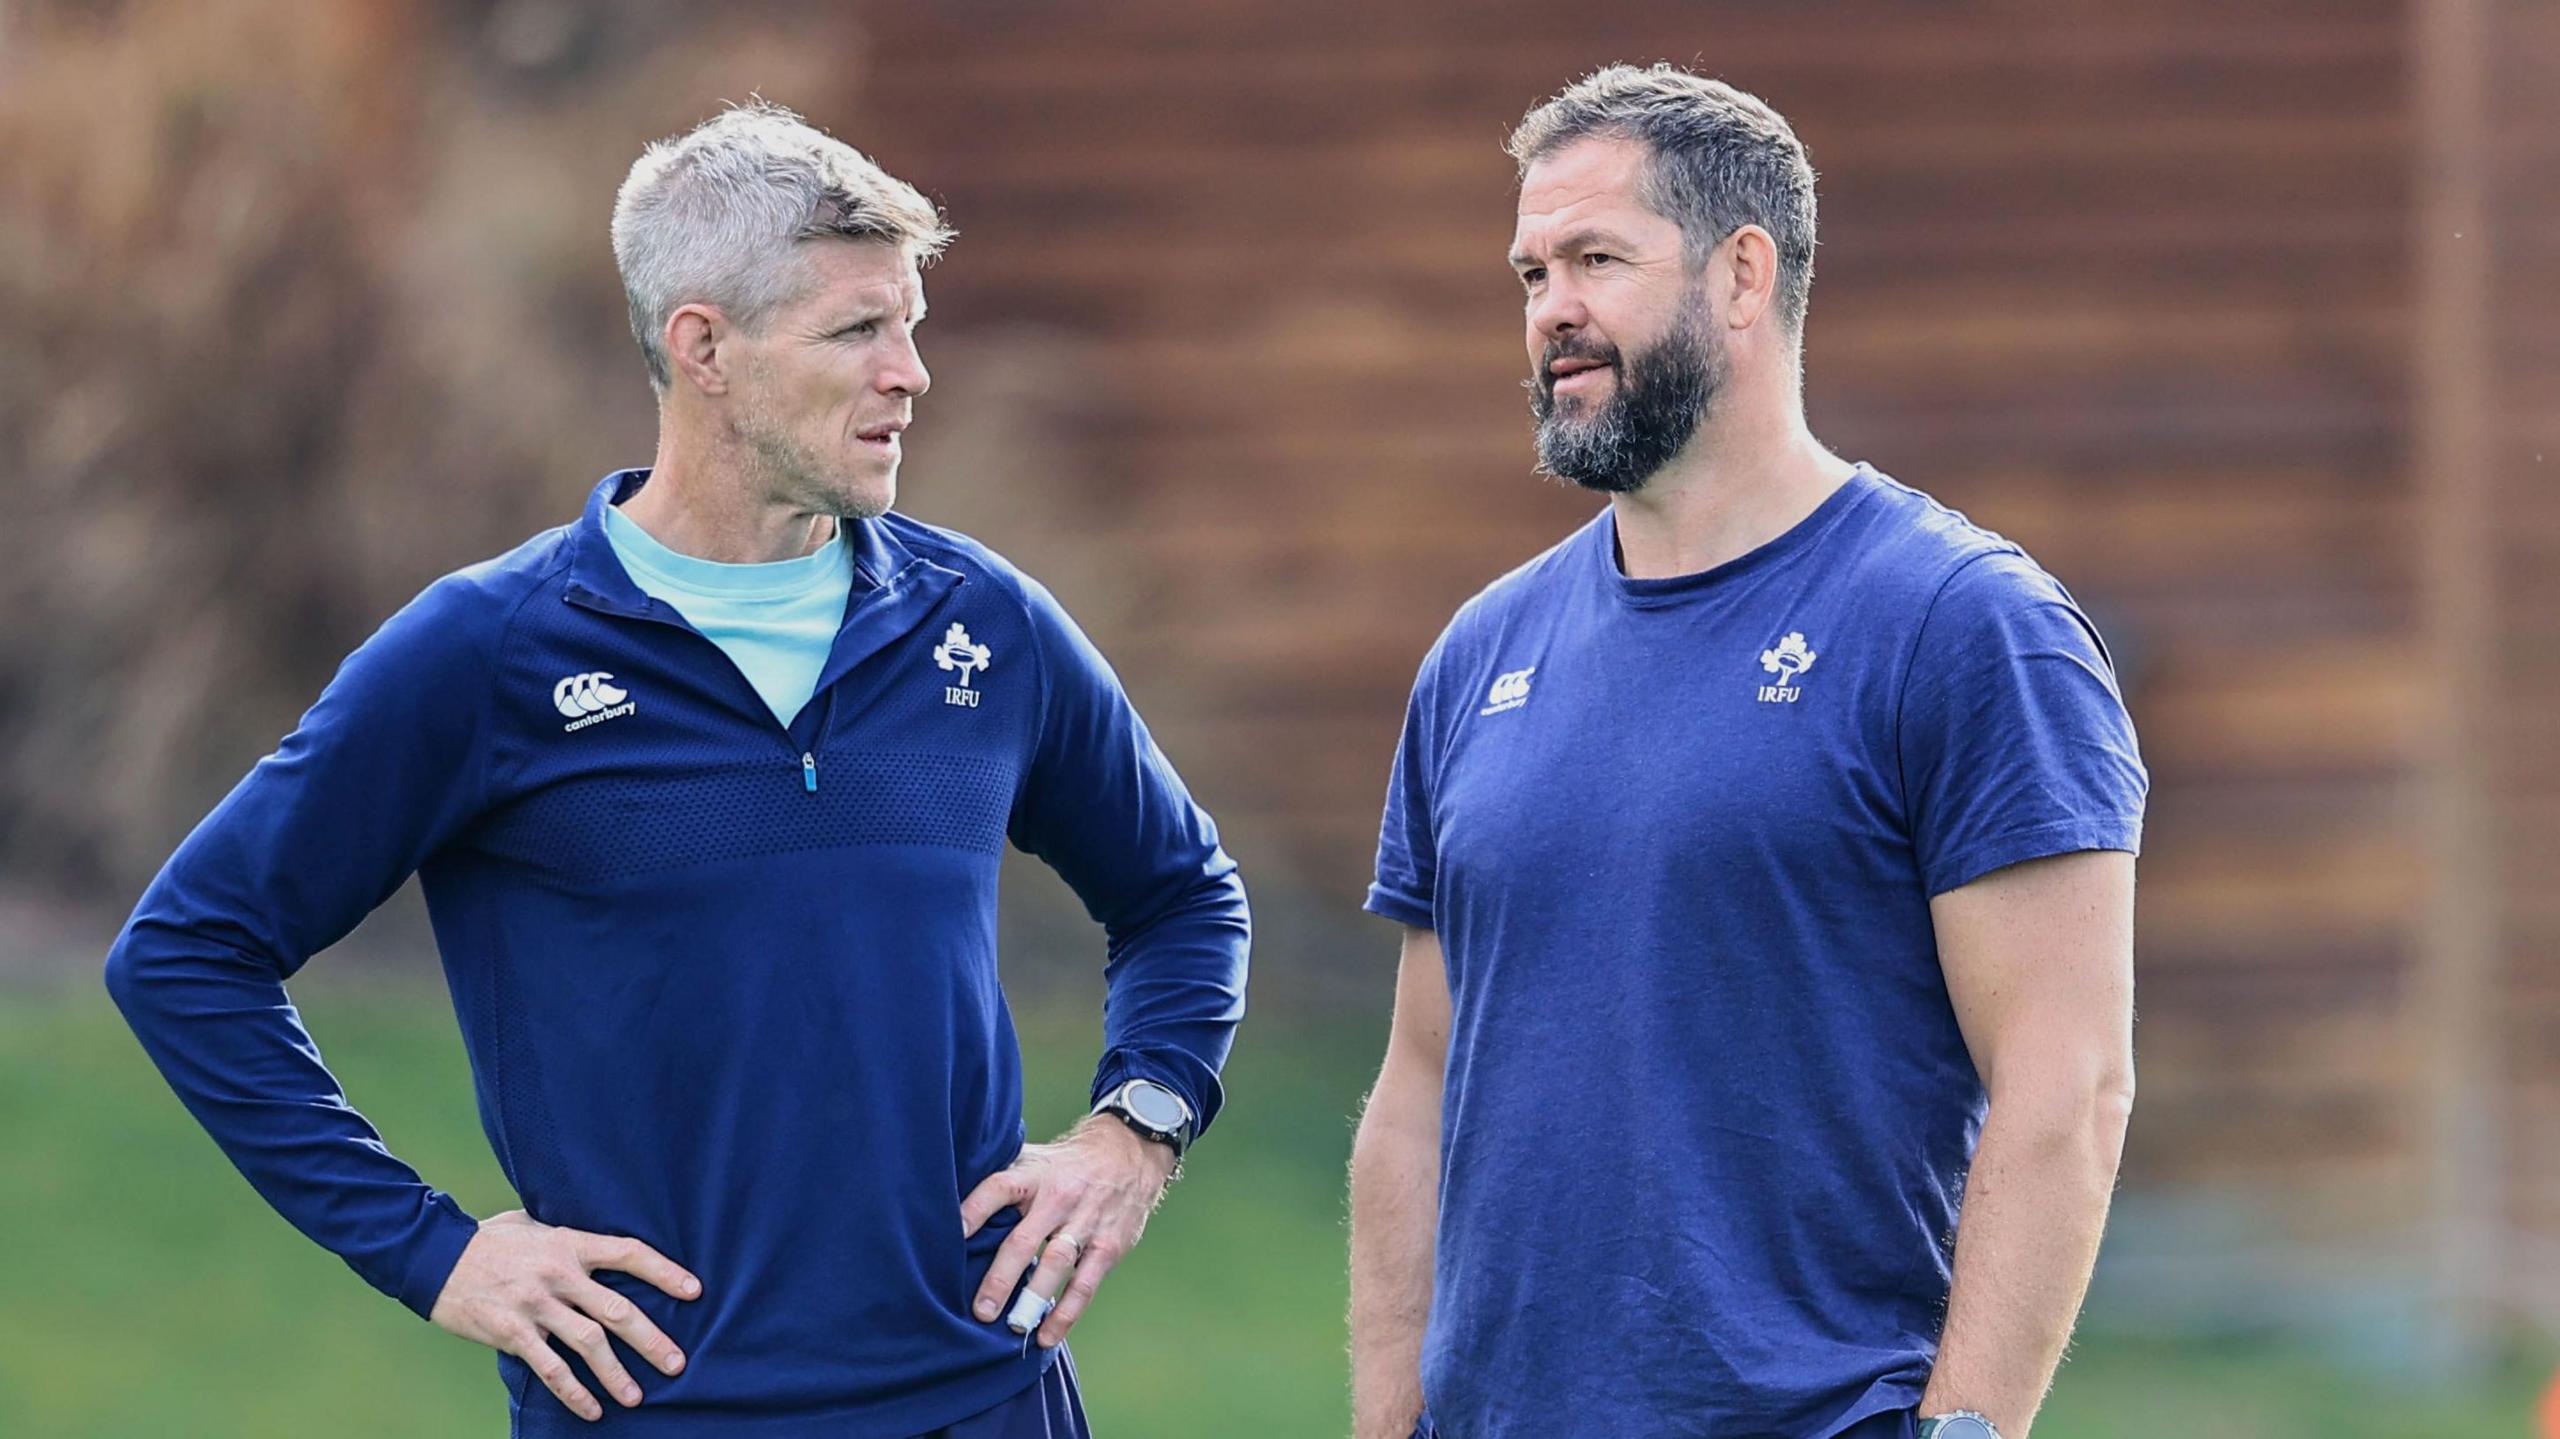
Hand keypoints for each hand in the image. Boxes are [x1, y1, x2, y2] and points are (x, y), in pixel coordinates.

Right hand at [428, 1209, 699, 1422]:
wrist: (434, 1256)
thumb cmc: (490, 1239)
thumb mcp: (535, 1224)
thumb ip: (569, 1238)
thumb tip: (603, 1242)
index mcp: (569, 1243)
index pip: (628, 1253)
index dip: (664, 1272)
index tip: (694, 1290)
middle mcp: (558, 1275)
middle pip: (617, 1309)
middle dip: (651, 1339)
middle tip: (677, 1363)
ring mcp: (535, 1306)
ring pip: (588, 1344)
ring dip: (616, 1373)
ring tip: (638, 1397)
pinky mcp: (511, 1333)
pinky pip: (550, 1368)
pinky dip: (573, 1392)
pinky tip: (592, 1409)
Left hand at [960, 1113, 1178, 1347]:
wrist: (1129, 1152)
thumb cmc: (1066, 1165)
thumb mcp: (1034, 1159)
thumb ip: (1002, 1181)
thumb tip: (948, 1209)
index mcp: (1034, 1174)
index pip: (998, 1189)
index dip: (974, 1210)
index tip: (952, 1237)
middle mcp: (1058, 1197)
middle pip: (1024, 1239)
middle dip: (1001, 1278)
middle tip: (981, 1311)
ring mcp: (1086, 1221)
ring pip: (1056, 1263)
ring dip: (1034, 1298)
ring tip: (1014, 1327)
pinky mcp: (1109, 1245)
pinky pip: (1085, 1283)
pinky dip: (1067, 1312)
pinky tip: (1048, 1335)